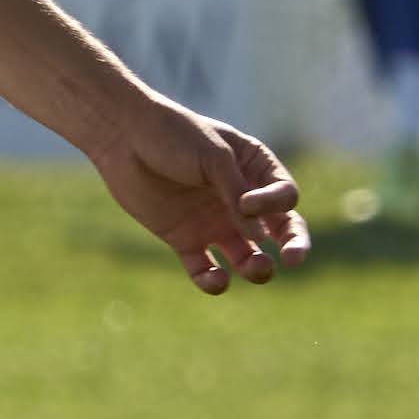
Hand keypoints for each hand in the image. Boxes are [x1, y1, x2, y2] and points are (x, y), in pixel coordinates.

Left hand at [84, 91, 304, 293]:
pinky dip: (213, 282)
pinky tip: (216, 280)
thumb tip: (260, 238)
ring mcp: (214, 222)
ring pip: (247, 258)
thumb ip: (237, 194)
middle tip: (294, 258)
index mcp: (254, 169)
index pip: (285, 197)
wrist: (124, 138)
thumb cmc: (173, 136)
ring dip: (257, 268)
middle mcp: (239, 200)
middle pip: (279, 231)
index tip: (245, 202)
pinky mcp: (186, 240)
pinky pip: (206, 270)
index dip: (274, 206)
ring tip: (256, 268)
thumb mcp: (213, 157)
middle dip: (293, 245)